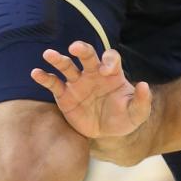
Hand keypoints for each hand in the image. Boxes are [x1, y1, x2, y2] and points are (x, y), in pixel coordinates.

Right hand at [31, 43, 151, 139]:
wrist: (107, 133)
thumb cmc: (124, 118)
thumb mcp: (138, 113)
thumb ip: (142, 101)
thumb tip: (144, 85)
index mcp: (112, 73)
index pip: (110, 58)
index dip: (108, 60)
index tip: (105, 71)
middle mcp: (93, 73)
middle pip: (87, 55)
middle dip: (82, 49)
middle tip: (75, 47)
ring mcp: (77, 83)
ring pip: (67, 66)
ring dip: (58, 59)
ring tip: (48, 54)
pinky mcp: (64, 95)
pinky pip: (53, 83)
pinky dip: (44, 77)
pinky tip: (36, 73)